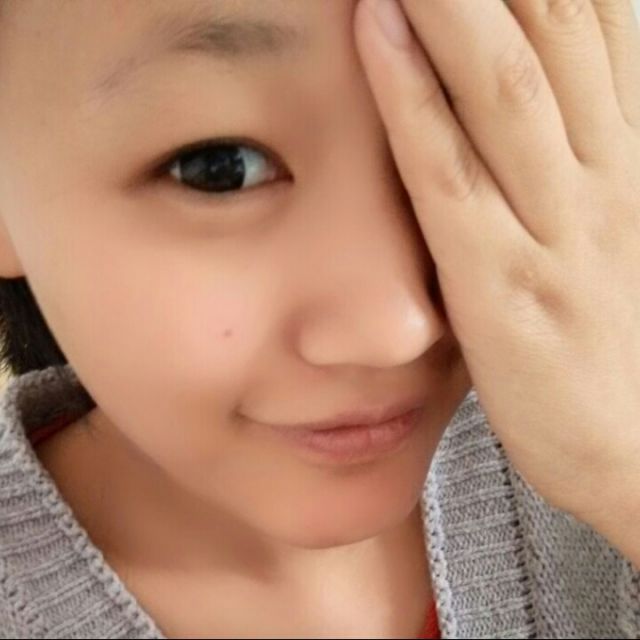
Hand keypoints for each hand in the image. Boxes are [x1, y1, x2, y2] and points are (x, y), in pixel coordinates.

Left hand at [354, 0, 639, 543]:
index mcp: (626, 152)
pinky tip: (376, 31)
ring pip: (502, 82)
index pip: (590, 16)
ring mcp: (554, 226)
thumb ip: (585, 147)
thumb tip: (553, 79)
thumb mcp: (612, 226)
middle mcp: (601, 171)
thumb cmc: (618, 336)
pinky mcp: (504, 284)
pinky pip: (451, 173)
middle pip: (549, 23)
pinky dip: (414, 97)